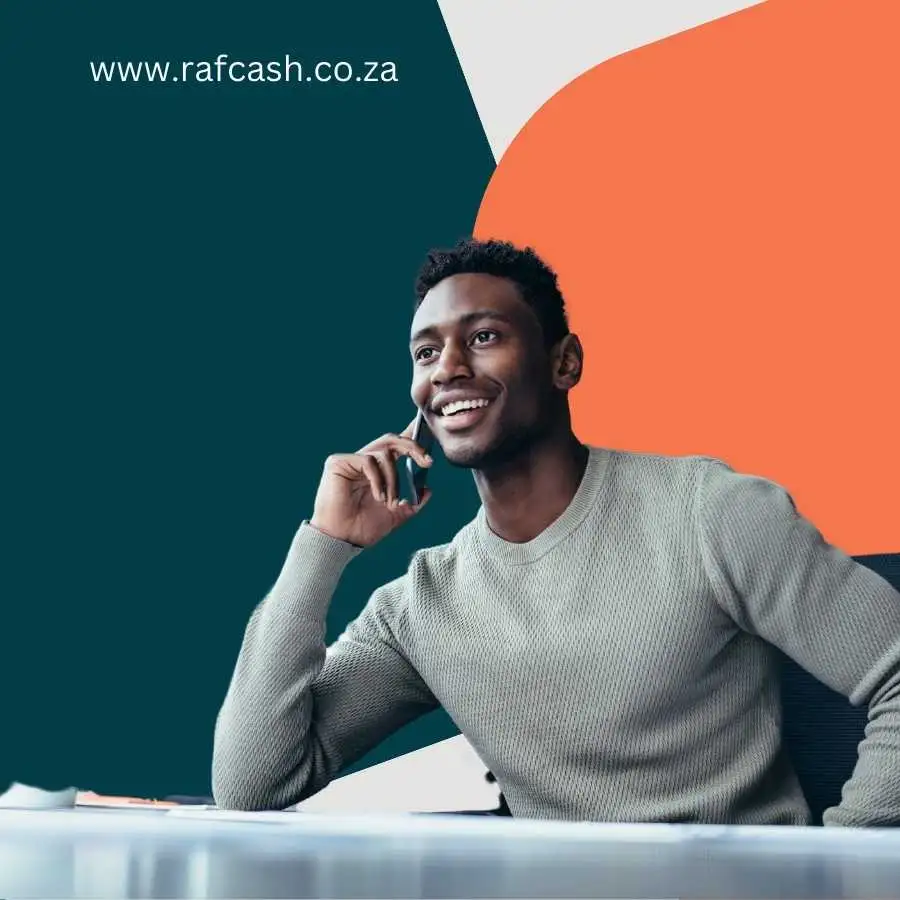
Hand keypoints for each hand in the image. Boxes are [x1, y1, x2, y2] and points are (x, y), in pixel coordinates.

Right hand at [309, 422, 432, 547]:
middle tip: (427, 462)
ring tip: (390, 502)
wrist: (342, 541)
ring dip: (394, 479)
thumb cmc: (362, 529)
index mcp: (377, 472)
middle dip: (413, 447)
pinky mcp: (338, 463)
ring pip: (383, 453)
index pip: (395, 447)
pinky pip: (368, 461)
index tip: (428, 434)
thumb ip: (412, 503)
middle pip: (391, 440)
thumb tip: (428, 490)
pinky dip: (378, 480)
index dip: (411, 437)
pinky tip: (378, 497)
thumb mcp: (396, 516)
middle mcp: (364, 462)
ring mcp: (350, 461)